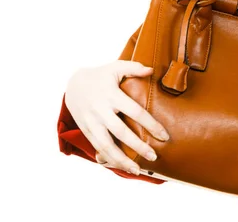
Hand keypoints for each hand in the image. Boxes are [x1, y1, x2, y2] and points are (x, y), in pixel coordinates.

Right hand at [64, 60, 169, 174]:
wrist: (72, 84)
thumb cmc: (100, 76)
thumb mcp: (115, 67)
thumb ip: (134, 67)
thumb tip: (151, 70)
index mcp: (111, 95)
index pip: (135, 112)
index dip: (150, 125)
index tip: (164, 136)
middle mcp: (100, 110)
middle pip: (121, 132)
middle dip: (138, 146)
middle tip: (154, 156)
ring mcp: (91, 122)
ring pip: (106, 145)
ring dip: (122, 160)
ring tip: (137, 170)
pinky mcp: (85, 130)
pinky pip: (97, 148)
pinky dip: (109, 159)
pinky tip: (121, 167)